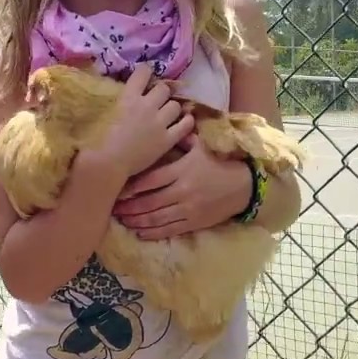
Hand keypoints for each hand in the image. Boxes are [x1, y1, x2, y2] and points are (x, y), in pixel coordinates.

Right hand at [84, 63, 193, 181]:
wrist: (107, 163)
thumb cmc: (97, 139)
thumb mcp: (104, 111)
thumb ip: (115, 100)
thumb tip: (118, 94)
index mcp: (129, 97)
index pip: (143, 72)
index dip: (146, 72)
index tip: (145, 76)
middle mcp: (147, 106)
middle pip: (163, 89)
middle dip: (160, 93)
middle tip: (156, 101)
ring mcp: (159, 123)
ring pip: (176, 105)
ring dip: (171, 108)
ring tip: (167, 114)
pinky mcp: (168, 140)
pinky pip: (186, 125)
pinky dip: (186, 122)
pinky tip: (182, 123)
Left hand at [111, 135, 252, 238]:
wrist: (244, 187)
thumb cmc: (219, 163)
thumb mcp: (202, 147)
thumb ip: (182, 139)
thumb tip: (167, 126)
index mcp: (182, 171)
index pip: (150, 180)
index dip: (131, 187)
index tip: (117, 189)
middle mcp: (182, 191)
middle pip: (149, 201)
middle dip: (129, 206)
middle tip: (113, 207)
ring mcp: (188, 209)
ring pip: (157, 217)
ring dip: (137, 220)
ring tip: (122, 220)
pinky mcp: (194, 222)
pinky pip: (170, 230)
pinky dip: (153, 232)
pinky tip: (140, 232)